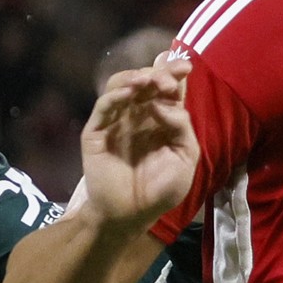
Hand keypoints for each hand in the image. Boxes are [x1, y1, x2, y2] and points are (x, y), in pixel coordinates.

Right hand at [76, 55, 196, 231]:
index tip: (185, 67)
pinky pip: (103, 107)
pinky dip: (114, 96)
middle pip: (145, 80)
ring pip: (121, 85)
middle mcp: (138, 114)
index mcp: (162, 118)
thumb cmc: (160, 190)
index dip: (174, 72)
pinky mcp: (96, 131)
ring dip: (134, 78)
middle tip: (165, 81)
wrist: (131, 215)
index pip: (167, 87)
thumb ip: (182, 127)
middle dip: (157, 74)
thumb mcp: (186, 158)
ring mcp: (116, 121)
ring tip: (146, 81)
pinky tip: (128, 95)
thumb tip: (164, 102)